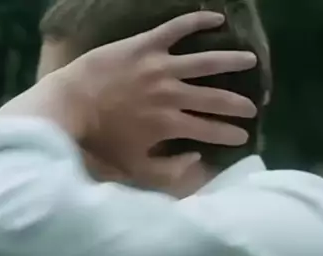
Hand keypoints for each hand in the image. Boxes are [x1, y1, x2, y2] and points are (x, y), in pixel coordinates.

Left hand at [58, 11, 257, 167]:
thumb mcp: (135, 169)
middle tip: (253, 107)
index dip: (230, 135)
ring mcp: (160, 67)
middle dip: (238, 105)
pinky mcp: (145, 44)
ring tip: (250, 60)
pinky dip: (199, 21)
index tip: (243, 137)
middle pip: (215, 98)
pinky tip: (218, 19)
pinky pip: (178, 28)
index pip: (210, 131)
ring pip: (205, 61)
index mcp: (170, 126)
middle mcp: (172, 95)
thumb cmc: (100, 142)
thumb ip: (169, 170)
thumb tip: (197, 158)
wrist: (69, 106)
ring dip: (231, 61)